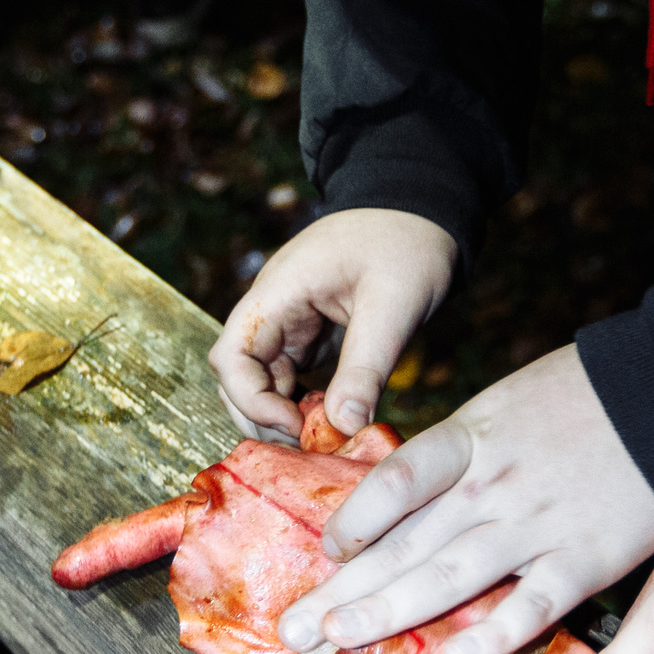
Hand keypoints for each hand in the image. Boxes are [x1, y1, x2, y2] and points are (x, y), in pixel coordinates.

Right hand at [209, 209, 455, 442]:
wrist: (422, 206)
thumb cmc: (407, 242)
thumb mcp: (394, 304)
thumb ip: (366, 365)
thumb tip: (344, 426)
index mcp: (279, 292)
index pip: (231, 357)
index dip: (251, 400)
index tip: (295, 425)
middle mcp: (273, 308)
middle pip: (237, 376)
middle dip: (262, 416)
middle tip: (308, 446)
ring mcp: (289, 322)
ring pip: (262, 381)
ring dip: (282, 414)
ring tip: (321, 439)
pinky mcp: (310, 334)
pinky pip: (290, 378)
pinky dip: (303, 404)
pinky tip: (332, 420)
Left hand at [277, 345, 653, 653]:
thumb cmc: (587, 398)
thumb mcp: (507, 405)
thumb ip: (461, 454)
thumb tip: (411, 498)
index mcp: (471, 440)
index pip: (393, 483)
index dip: (352, 521)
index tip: (325, 554)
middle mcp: (491, 487)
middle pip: (401, 544)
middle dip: (341, 591)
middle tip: (290, 629)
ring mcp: (535, 526)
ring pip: (447, 578)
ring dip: (386, 613)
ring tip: (334, 640)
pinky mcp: (584, 560)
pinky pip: (529, 607)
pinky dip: (491, 635)